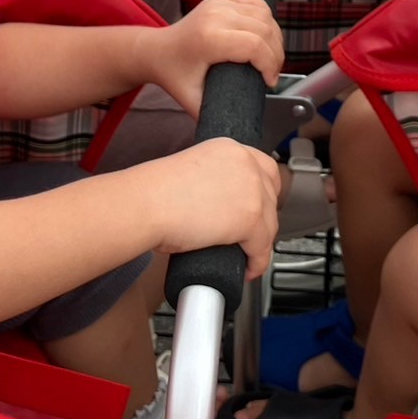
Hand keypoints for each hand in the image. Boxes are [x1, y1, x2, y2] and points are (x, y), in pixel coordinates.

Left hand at [136, 0, 282, 114]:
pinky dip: (266, 17)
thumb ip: (215, 115)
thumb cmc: (172, 73)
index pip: (255, 46)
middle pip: (265, 30)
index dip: (270, 65)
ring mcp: (218, 4)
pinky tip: (265, 33)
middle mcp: (215, 16)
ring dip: (274, 37)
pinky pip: (255, 2)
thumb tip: (238, 128)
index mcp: (208, 39)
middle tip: (272, 72)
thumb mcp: (192, 100)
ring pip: (264, 15)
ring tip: (270, 56)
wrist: (157, 50)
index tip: (269, 82)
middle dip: (276, 55)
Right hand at [139, 138, 280, 277]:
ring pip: (269, 223)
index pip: (264, 169)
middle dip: (264, 218)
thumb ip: (212, 181)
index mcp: (230, 149)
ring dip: (260, 243)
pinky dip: (257, 262)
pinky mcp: (250, 218)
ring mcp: (251, 190)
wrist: (147, 204)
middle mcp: (246, 164)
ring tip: (246, 256)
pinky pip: (262, 247)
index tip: (259, 206)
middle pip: (270, 196)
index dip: (264, 192)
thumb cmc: (154, 193)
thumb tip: (221, 205)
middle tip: (252, 235)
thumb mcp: (192, 172)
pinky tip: (247, 269)